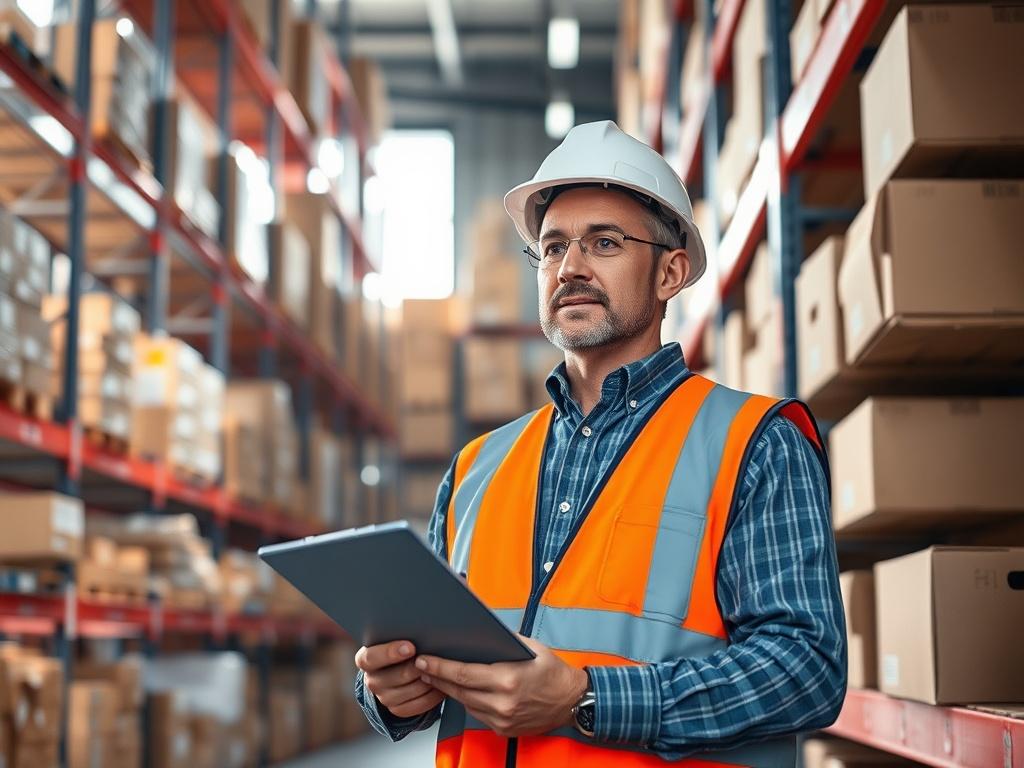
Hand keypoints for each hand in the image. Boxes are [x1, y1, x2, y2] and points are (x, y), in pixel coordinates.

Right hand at [355, 640, 444, 718]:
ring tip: (440, 671)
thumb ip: (402, 635)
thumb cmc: (401, 646)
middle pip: (395, 676)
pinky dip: (431, 696)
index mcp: (366, 659)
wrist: (400, 668)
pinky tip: (440, 686)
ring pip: (408, 691)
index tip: (410, 647)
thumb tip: (420, 631)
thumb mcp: (396, 637)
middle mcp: (371, 680)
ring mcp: (383, 697)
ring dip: (426, 681)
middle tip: (432, 659)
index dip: (390, 653)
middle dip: (416, 668)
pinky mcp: (397, 709)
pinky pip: (415, 706)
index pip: (371, 658)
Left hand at [414, 635, 588, 737]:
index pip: (463, 674)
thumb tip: (479, 631)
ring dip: (448, 690)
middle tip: (422, 667)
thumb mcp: (532, 647)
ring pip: (465, 703)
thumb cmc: (553, 672)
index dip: (440, 667)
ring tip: (435, 677)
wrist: (572, 701)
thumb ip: (505, 640)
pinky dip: (466, 701)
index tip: (424, 661)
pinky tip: (459, 690)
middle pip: (459, 690)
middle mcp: (503, 703)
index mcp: (508, 680)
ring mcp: (502, 719)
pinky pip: (477, 713)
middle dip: (437, 677)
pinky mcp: (503, 729)